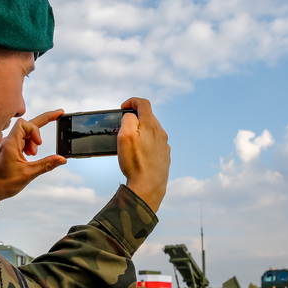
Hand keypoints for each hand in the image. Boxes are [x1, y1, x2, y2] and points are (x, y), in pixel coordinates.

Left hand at [0, 110, 66, 205]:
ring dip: (33, 140)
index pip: (24, 124)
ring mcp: (6, 144)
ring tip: (33, 155)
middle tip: (59, 114)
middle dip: (44, 120)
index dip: (35, 130)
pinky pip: (20, 140)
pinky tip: (29, 156)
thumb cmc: (2, 184)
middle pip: (27, 124)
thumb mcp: (28, 174)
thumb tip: (62, 159)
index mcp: (10, 144)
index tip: (39, 144)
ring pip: (24, 133)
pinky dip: (28, 144)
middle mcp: (7, 141)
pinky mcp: (6, 149)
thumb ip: (46, 165)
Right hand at [118, 98, 170, 212]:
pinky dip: (147, 144)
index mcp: (150, 125)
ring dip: (142, 131)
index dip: (131, 101)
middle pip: (148, 117)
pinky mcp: (164, 156)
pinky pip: (155, 144)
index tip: (122, 108)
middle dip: (135, 118)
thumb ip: (128, 119)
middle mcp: (160, 133)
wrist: (148, 186)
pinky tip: (140, 154)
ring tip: (130, 142)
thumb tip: (131, 115)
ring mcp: (164, 145)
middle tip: (123, 126)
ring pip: (152, 131)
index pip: (143, 103)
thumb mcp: (125, 136)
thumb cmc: (135, 162)